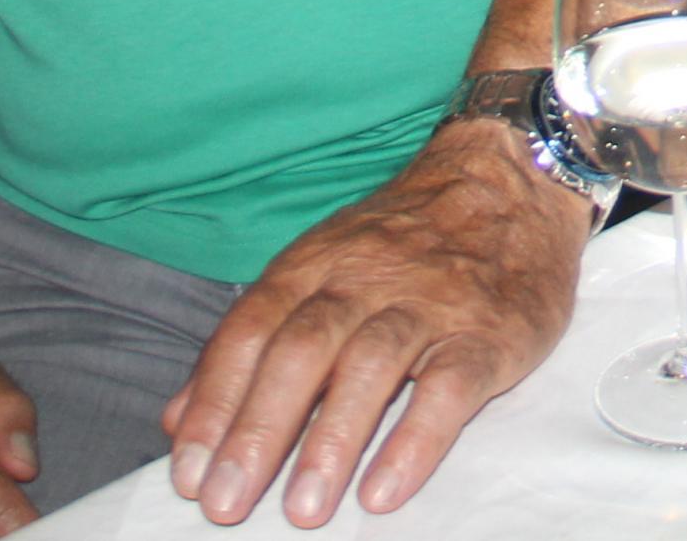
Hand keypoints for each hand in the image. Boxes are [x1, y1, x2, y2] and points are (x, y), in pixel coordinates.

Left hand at [161, 120, 586, 527]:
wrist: (507, 178)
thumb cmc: (401, 243)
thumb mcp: (317, 270)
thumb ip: (251, 344)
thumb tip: (178, 419)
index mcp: (313, 266)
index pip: (250, 333)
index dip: (216, 404)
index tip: (189, 475)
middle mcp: (364, 280)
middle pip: (301, 351)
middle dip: (259, 430)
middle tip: (227, 504)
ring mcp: (429, 304)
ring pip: (372, 366)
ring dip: (331, 440)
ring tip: (302, 510)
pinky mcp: (488, 331)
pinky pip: (450, 386)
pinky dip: (415, 440)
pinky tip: (384, 490)